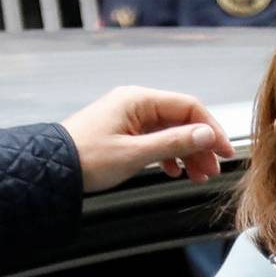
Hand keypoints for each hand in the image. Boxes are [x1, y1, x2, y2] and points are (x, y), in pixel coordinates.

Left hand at [60, 86, 230, 188]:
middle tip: (212, 169)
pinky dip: (168, 155)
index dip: (210, 129)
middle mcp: (135, 103)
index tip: (224, 151)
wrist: (50, 168)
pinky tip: (173, 171)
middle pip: (181, 119)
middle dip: (199, 145)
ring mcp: (129, 117)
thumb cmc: (86, 158)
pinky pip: (154, 139)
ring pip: (169, 132)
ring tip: (197, 176)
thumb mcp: (135, 154)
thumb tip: (206, 135)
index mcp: (138, 100)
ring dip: (186, 153)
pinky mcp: (123, 132)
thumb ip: (174, 143)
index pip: (188, 107)